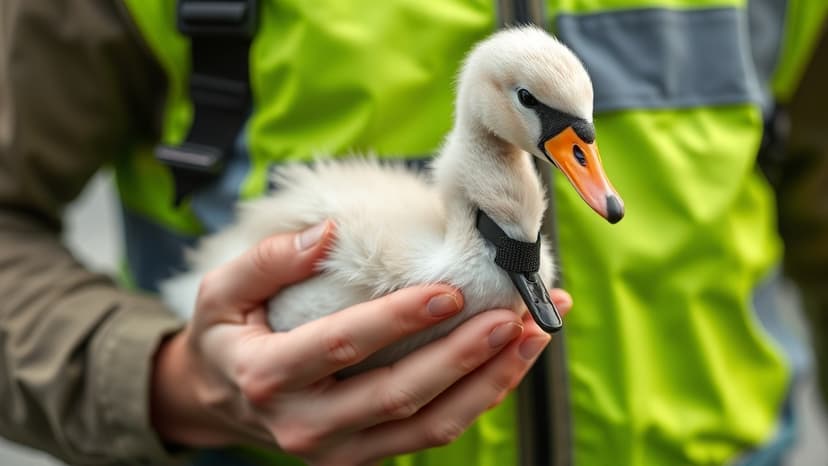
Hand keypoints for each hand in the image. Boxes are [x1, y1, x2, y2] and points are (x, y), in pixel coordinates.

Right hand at [150, 220, 572, 464]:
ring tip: (532, 338)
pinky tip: (509, 362)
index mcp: (268, 376)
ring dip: (488, 383)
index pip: (342, 346)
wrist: (219, 402)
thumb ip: (268, 261)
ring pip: (428, 425)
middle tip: (513, 316)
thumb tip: (329, 234)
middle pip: (399, 396)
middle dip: (463, 356)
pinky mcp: (365, 456)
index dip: (397, 320)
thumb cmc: (225, 337)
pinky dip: (477, 399)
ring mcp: (340, 450)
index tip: (448, 290)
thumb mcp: (219, 291)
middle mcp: (306, 425)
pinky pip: (431, 433)